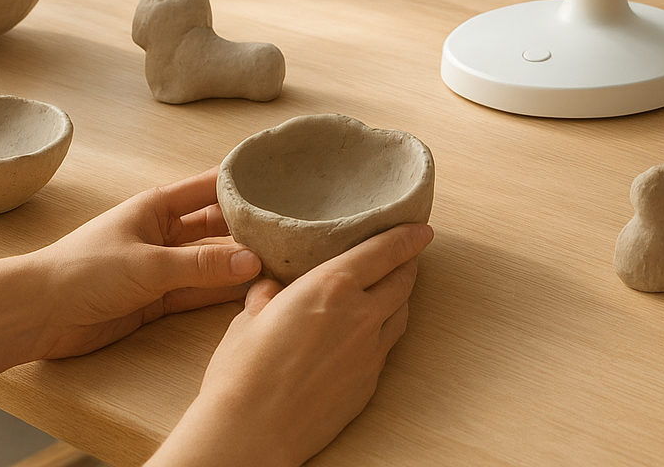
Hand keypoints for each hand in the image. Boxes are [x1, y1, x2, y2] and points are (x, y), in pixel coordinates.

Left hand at [26, 168, 262, 359]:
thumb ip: (202, 265)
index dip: (243, 182)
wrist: (37, 314)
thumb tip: (254, 261)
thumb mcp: (149, 265)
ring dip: (240, 262)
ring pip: (211, 261)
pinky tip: (254, 289)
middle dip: (250, 227)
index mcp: (157, 207)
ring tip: (284, 260)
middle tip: (293, 228)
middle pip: (216, 226)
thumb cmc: (84, 271)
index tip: (281, 178)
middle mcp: (163, 232)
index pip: (210, 187)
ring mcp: (161, 266)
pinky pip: (199, 291)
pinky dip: (223, 291)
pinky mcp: (157, 299)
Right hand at [149, 221, 433, 466]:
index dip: (408, 236)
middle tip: (406, 255)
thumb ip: (269, 296)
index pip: (385, 251)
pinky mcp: (369, 383)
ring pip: (400, 314)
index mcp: (332, 286)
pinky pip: (385, 347)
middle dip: (408, 264)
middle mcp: (361, 315)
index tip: (422, 228)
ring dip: (400, 297)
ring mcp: (370, 352)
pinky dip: (383, 332)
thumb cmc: (242, 374)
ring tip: (391, 289)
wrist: (252, 434)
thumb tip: (271, 288)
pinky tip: (368, 334)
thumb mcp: (248, 319)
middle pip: (403, 280)